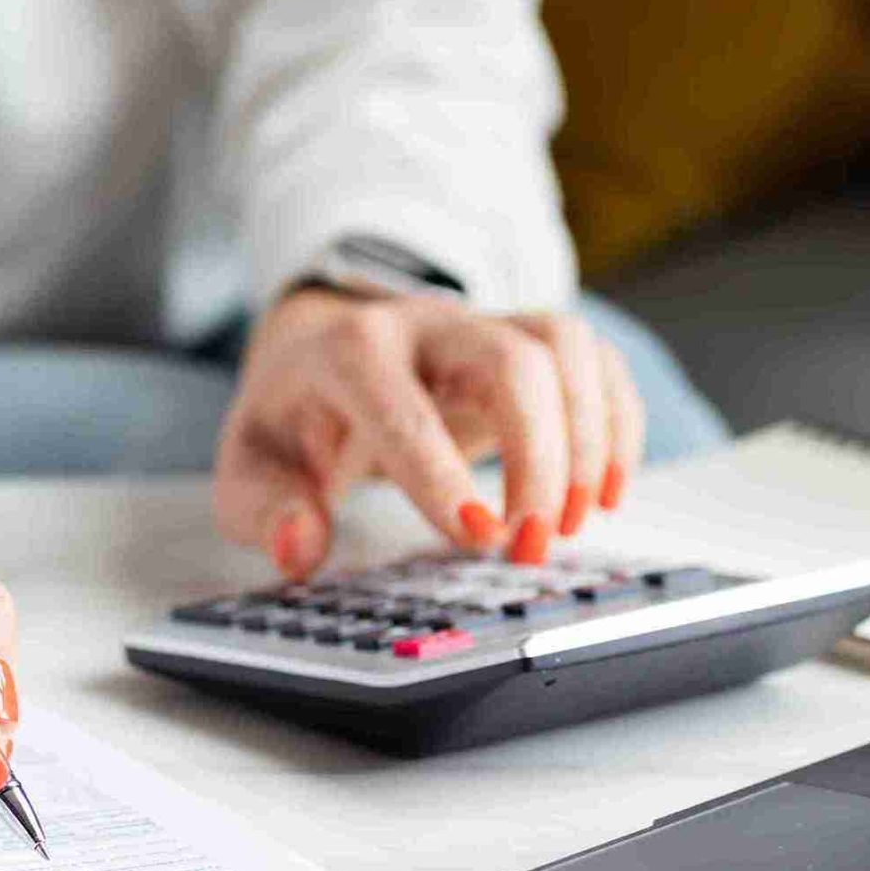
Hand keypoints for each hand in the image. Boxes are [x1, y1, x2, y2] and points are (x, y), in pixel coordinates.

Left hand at [215, 290, 645, 577]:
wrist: (322, 347)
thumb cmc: (294, 419)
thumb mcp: (252, 469)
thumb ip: (265, 511)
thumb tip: (300, 547)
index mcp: (348, 354)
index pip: (402, 407)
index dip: (443, 473)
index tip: (481, 539)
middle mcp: (426, 326)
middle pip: (512, 361)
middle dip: (539, 459)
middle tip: (533, 546)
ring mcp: (485, 323)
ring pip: (566, 346)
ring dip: (589, 438)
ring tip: (574, 523)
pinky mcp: (528, 338)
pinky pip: (596, 359)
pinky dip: (618, 422)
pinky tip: (608, 492)